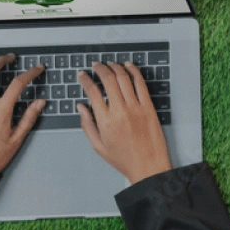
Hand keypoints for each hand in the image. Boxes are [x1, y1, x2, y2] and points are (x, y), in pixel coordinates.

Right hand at [77, 62, 171, 184]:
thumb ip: (87, 124)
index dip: (85, 80)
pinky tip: (128, 66)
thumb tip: (81, 106)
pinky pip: (141, 84)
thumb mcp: (98, 145)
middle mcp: (120, 111)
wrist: (148, 165)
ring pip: (124, 79)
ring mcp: (136, 107)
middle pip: (109, 80)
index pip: (92, 92)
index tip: (82, 75)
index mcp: (105, 121)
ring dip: (116, 67)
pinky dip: (134, 71)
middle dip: (100, 69)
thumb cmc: (124, 158)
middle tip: (95, 65)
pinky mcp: (149, 106)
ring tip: (110, 64)